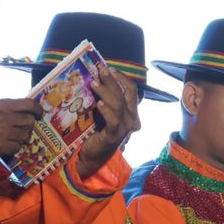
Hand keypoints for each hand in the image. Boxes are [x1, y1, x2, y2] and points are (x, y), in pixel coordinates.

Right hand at [0, 98, 42, 156]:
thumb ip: (6, 106)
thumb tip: (23, 108)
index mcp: (2, 105)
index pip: (28, 104)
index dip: (37, 110)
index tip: (39, 114)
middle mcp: (5, 117)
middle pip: (30, 121)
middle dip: (29, 125)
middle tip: (23, 128)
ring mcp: (4, 132)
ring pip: (25, 135)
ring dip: (22, 137)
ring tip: (13, 136)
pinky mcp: (1, 146)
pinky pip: (17, 147)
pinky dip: (14, 147)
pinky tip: (7, 144)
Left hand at [73, 63, 141, 179]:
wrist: (91, 155)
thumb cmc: (96, 132)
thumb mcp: (103, 112)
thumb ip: (106, 99)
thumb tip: (97, 78)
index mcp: (131, 113)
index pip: (131, 90)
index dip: (122, 78)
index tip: (109, 69)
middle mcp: (131, 120)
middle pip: (125, 95)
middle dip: (113, 80)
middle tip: (101, 70)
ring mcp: (124, 129)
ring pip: (118, 105)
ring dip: (106, 92)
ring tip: (94, 83)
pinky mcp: (114, 136)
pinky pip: (113, 120)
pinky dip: (106, 110)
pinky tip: (99, 103)